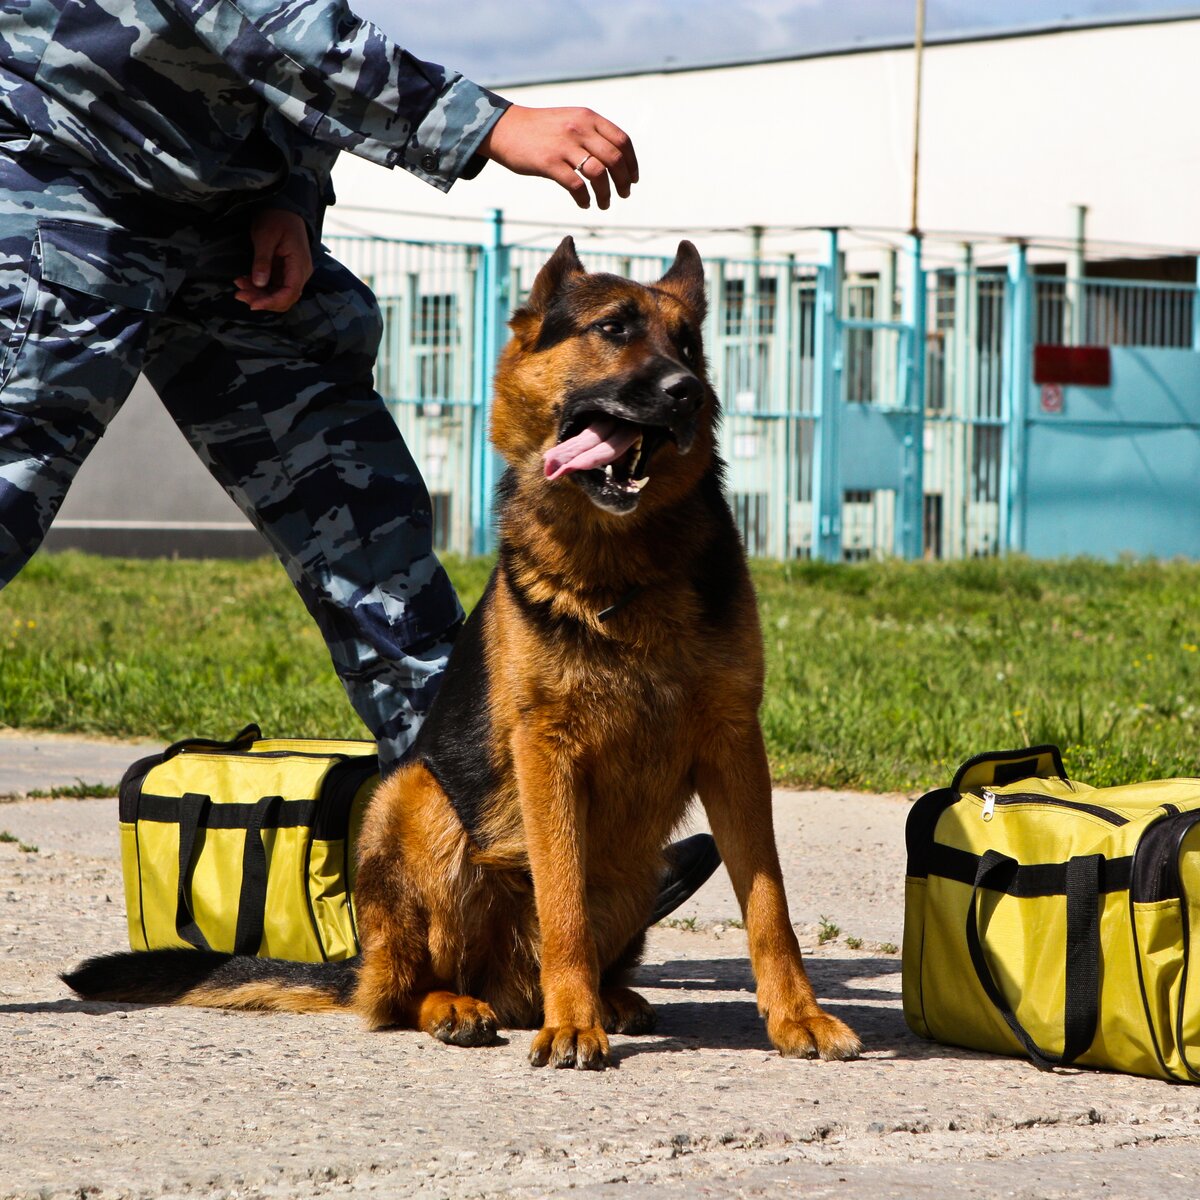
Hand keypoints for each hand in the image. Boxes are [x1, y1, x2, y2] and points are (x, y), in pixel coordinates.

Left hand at [234, 209, 313, 311]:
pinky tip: (245, 282)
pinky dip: (260, 288)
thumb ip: (262, 261)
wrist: (283, 208)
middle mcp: (300, 272)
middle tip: (240, 295)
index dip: (272, 301)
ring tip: (239, 288)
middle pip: (285, 297)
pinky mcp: (285, 272)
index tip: (253, 304)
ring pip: (279, 294)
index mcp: (299, 264)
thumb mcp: (265, 237)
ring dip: (259, 295)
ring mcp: (293, 273)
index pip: (290, 292)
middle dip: (263, 300)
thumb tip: (259, 283)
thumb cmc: (276, 219)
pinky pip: (275, 286)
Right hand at [479, 104, 638, 210]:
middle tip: (623, 194)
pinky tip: (584, 203)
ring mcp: (564, 145)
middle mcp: (579, 129)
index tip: (633, 179)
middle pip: (614, 159)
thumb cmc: (540, 129)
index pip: (622, 141)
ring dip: (606, 194)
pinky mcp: (549, 162)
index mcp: (588, 117)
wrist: (505, 128)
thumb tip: (616, 159)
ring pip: (598, 174)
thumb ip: (592, 133)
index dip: (632, 163)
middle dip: (623, 181)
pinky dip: (584, 198)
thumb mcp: (570, 121)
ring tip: (603, 203)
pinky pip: (576, 185)